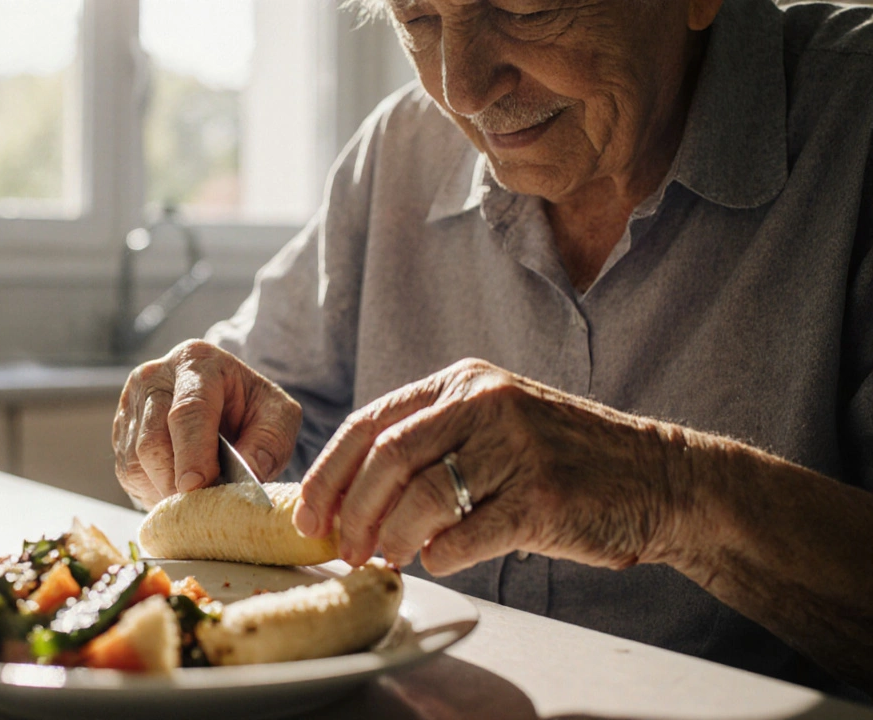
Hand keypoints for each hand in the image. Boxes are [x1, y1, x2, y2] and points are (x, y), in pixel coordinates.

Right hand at [113, 340, 302, 507]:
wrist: (224, 398)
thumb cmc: (251, 406)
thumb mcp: (278, 415)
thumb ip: (269, 442)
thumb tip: (248, 477)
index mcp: (196, 363)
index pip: (189, 411)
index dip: (192, 453)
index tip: (197, 486)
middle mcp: (154, 377)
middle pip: (153, 441)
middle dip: (176, 482)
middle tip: (202, 508)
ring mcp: (131, 403)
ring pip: (135, 461)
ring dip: (164, 490)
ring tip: (196, 499)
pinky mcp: (120, 431)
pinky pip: (128, 472)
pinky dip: (153, 490)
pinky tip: (178, 488)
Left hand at [293, 358, 685, 574]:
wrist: (658, 478)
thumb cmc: (561, 459)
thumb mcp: (493, 423)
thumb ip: (429, 442)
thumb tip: (348, 496)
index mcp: (462, 383)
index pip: (368, 422)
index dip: (328, 474)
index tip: (308, 514)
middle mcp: (485, 404)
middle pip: (385, 459)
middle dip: (351, 512)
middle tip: (343, 548)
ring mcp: (516, 448)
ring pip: (420, 499)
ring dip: (391, 539)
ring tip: (388, 557)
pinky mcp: (542, 497)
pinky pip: (466, 537)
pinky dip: (441, 557)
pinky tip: (440, 560)